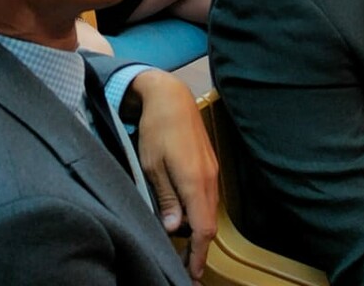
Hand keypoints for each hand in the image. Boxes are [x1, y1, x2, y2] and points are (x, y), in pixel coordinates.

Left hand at [126, 72, 218, 280]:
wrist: (170, 96)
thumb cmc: (156, 129)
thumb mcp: (152, 166)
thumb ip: (166, 199)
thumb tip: (175, 228)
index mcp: (194, 181)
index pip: (203, 229)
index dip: (199, 254)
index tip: (194, 273)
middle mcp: (208, 178)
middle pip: (208, 222)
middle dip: (199, 247)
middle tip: (187, 266)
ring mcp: (211, 170)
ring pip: (208, 209)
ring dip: (198, 229)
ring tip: (185, 246)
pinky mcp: (209, 163)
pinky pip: (207, 195)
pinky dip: (199, 211)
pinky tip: (187, 216)